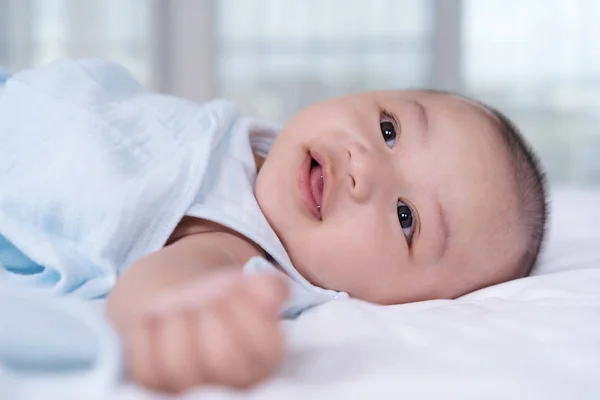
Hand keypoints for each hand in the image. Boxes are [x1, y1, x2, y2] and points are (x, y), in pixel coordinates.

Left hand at [121, 270, 288, 392]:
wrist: (189, 306)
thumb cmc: (227, 298)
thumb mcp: (251, 287)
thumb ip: (268, 288)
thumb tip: (270, 291)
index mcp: (264, 358)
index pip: (262, 344)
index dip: (244, 311)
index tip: (232, 293)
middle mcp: (234, 382)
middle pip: (222, 358)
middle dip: (210, 317)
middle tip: (205, 303)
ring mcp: (194, 387)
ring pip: (181, 367)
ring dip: (176, 325)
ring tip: (180, 310)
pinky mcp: (159, 385)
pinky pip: (147, 369)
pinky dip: (146, 336)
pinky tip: (153, 319)